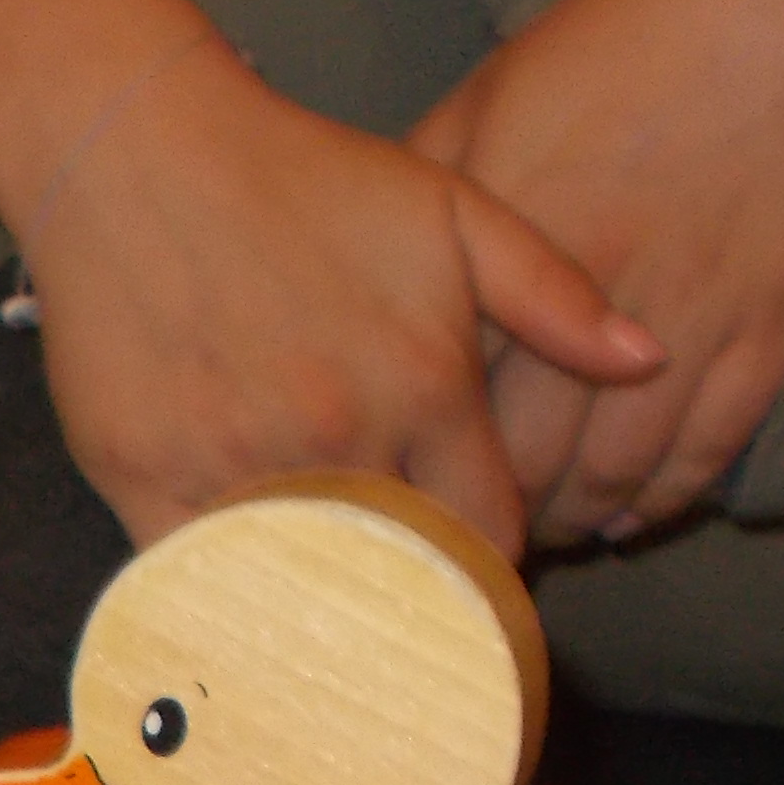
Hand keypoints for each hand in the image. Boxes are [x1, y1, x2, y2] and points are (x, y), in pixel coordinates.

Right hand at [14, 40, 662, 559]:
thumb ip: (553, 291)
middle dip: (413, 608)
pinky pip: (198, 581)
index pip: (486, 535)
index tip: (473, 579)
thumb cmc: (299, 178)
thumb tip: (649, 360)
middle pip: (402, 581)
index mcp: (426, 384)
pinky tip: (240, 607)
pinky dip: (224, 601)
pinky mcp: (147, 476)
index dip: (487, 567)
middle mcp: (340, 436)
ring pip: (303, 592)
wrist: (133, 151)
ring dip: (320, 617)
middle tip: (409, 623)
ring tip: (330, 634)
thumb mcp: (447, 208)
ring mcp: (239, 461)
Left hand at [408, 0, 783, 547]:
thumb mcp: (499, 89)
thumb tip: (365, 268)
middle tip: (449, 539)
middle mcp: (596, 294)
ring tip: (533, 536)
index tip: (385, 480)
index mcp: (515, 236)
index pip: (443, 386)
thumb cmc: (639, 28)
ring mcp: (693, 316)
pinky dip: (662, 500)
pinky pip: (708, 450)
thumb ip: (431, 186)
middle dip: (481, 511)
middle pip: (522, 455)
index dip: (411, 450)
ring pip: (615, 473)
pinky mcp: (775, 324)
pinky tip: (627, 519)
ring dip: (570, 520)